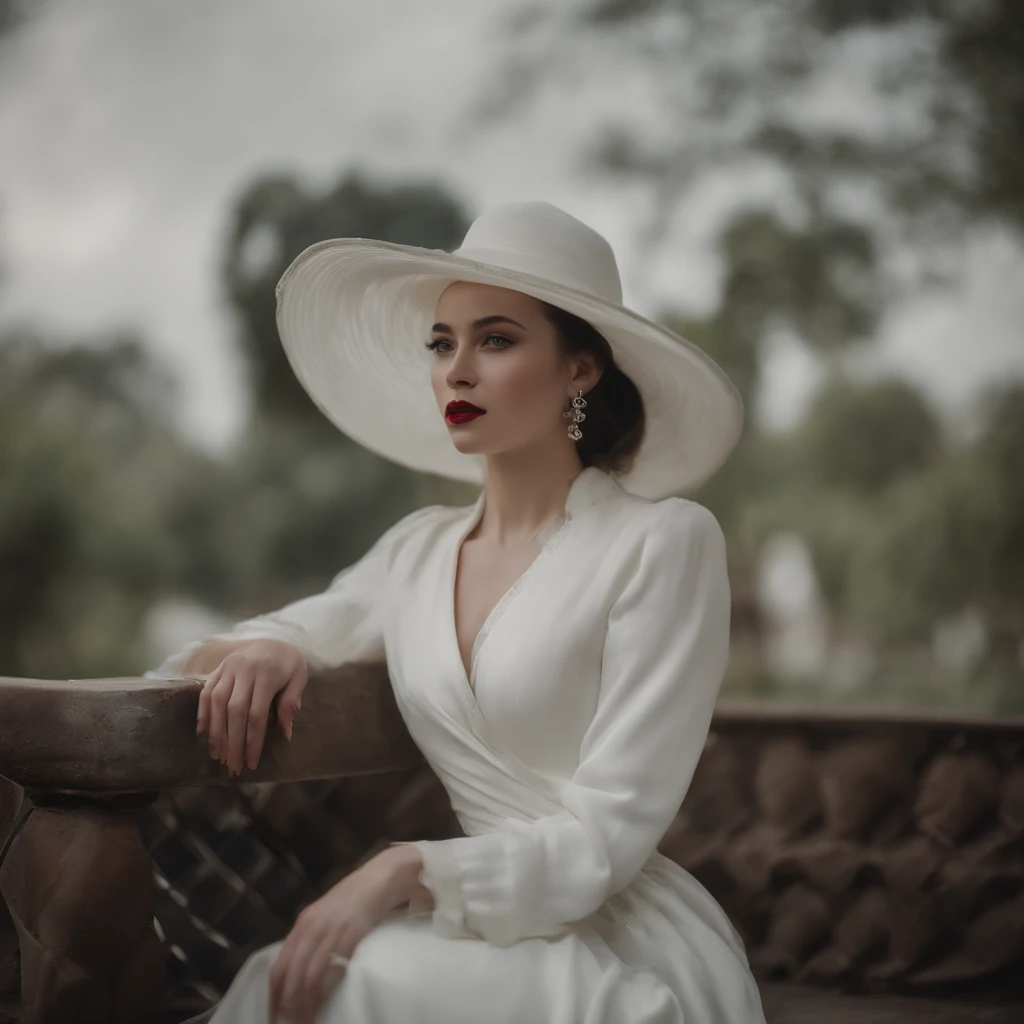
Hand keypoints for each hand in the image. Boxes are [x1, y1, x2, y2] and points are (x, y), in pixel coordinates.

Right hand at [196, 639, 307, 774]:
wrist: (274, 637)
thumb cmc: (288, 662)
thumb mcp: (298, 677)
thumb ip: (290, 702)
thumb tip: (285, 733)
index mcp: (267, 673)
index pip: (257, 714)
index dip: (253, 740)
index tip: (251, 762)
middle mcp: (244, 669)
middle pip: (234, 711)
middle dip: (232, 742)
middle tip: (233, 766)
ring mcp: (228, 667)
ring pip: (216, 702)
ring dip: (215, 732)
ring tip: (218, 755)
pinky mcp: (218, 668)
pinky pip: (206, 691)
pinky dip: (203, 712)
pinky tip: (204, 732)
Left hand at [268, 847, 421, 1023]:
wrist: (381, 878)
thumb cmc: (355, 898)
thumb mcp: (326, 915)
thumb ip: (312, 936)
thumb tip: (301, 966)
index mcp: (303, 923)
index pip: (280, 966)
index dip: (275, 994)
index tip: (276, 1014)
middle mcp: (311, 927)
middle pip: (291, 974)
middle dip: (288, 1003)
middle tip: (290, 1023)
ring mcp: (330, 929)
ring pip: (309, 975)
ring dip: (305, 1002)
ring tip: (307, 1019)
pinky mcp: (351, 933)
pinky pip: (333, 967)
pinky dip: (326, 988)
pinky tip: (326, 1001)